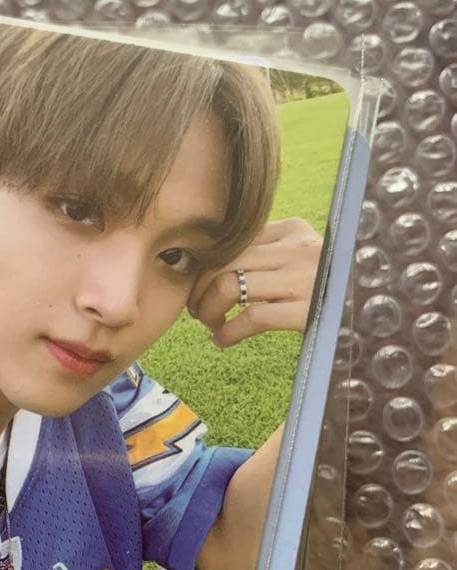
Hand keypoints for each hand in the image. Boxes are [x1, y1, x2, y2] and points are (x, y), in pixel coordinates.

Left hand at [187, 217, 322, 347]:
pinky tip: (222, 340)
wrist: (372, 314)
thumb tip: (213, 264)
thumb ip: (268, 253)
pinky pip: (250, 318)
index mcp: (293, 229)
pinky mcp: (306, 311)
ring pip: (228, 285)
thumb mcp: (301, 258)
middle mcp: (297, 248)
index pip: (233, 240)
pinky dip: (227, 332)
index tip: (198, 285)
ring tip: (209, 323)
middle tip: (196, 309)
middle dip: (199, 288)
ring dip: (207, 309)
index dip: (205, 265)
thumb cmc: (327, 288)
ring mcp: (303, 278)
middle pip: (223, 261)